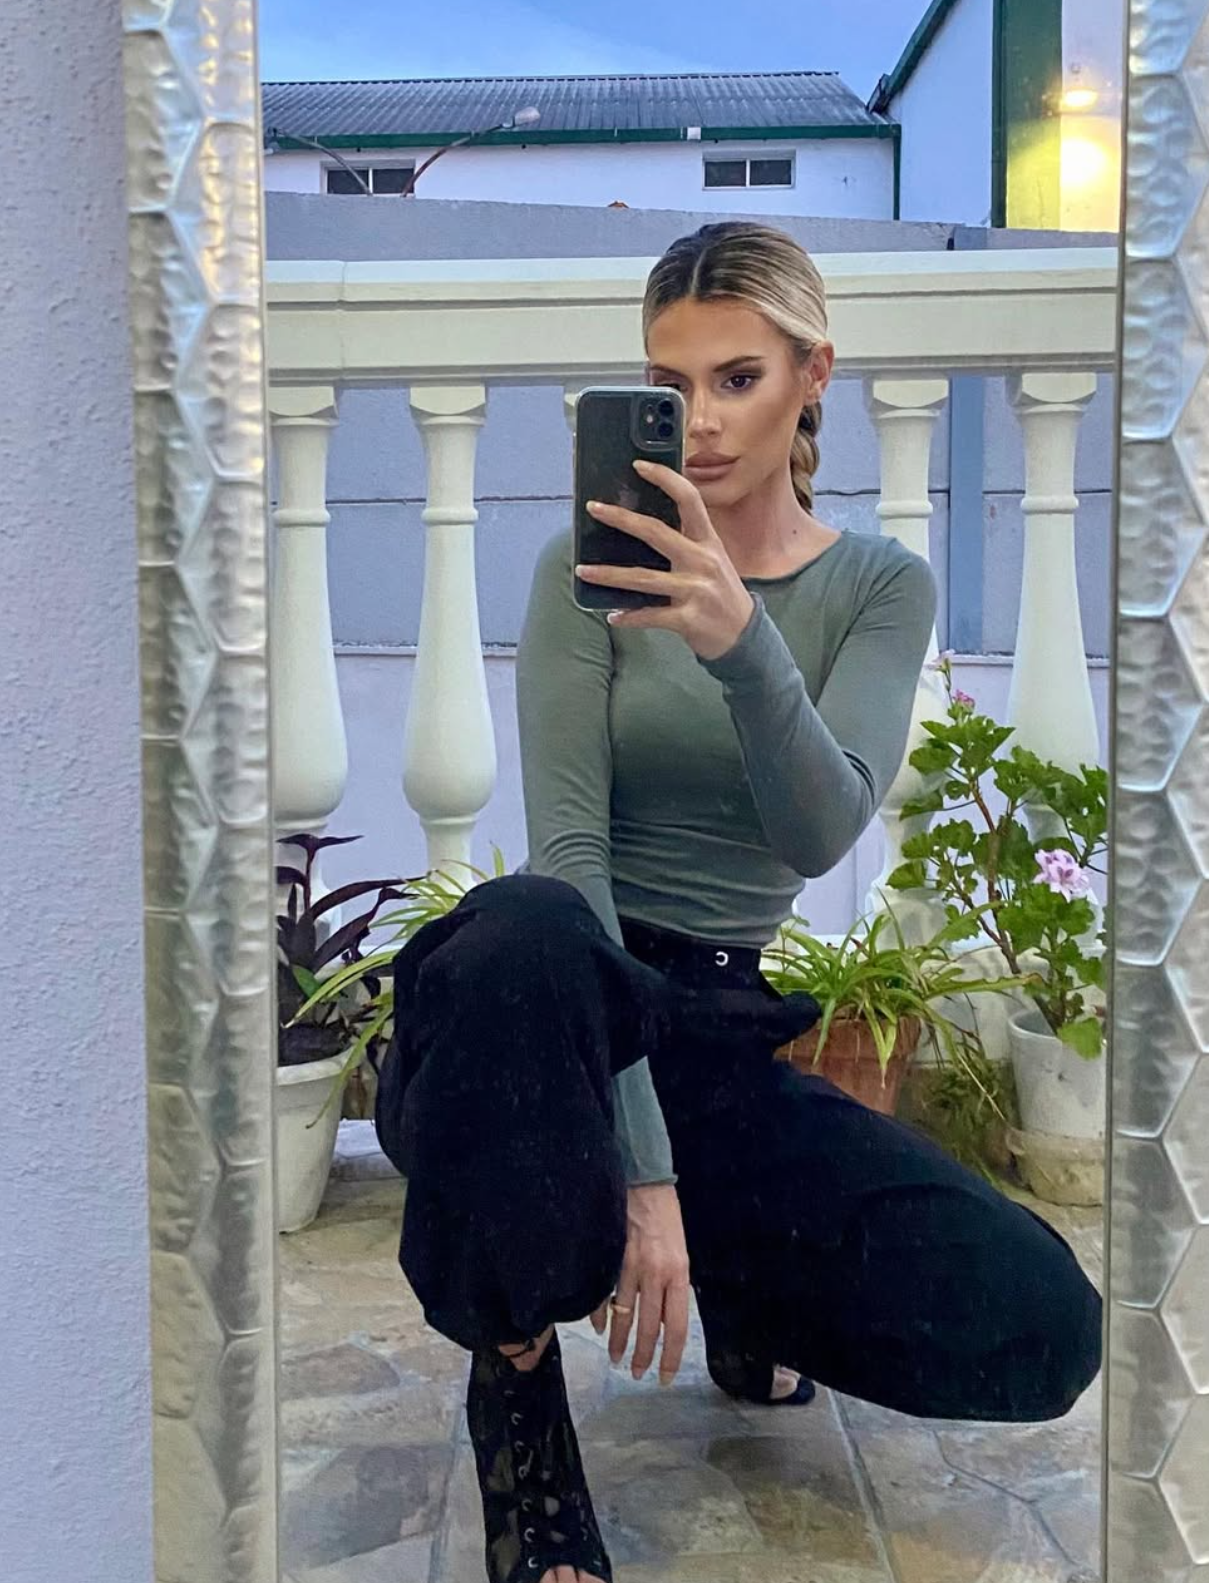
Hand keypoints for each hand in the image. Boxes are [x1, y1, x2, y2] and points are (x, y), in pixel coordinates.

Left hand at [575, 460, 755, 661]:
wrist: (746, 636)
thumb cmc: (723, 594)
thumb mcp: (713, 561)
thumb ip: (687, 544)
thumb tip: (642, 528)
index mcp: (709, 542)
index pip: (689, 499)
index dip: (665, 478)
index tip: (639, 466)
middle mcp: (703, 561)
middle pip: (656, 533)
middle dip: (621, 518)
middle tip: (593, 508)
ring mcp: (696, 591)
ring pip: (643, 578)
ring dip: (609, 575)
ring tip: (583, 570)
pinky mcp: (688, 619)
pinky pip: (650, 616)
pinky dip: (629, 616)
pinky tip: (613, 616)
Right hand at [590, 1183, 690, 1384]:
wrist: (645, 1184)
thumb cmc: (667, 1219)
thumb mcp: (680, 1254)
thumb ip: (672, 1286)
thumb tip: (664, 1320)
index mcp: (678, 1275)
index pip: (677, 1325)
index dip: (671, 1355)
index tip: (664, 1377)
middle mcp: (655, 1274)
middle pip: (649, 1326)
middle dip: (642, 1355)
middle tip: (636, 1374)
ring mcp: (630, 1267)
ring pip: (624, 1314)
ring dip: (618, 1340)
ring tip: (615, 1357)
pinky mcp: (611, 1258)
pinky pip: (603, 1293)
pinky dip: (599, 1313)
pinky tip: (598, 1327)